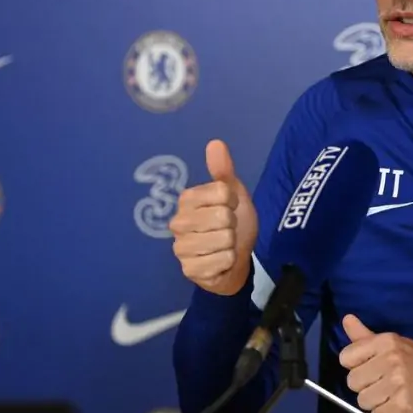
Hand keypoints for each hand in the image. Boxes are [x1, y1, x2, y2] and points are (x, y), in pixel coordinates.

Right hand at [169, 139, 257, 294]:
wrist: (234, 261)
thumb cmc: (232, 224)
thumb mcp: (234, 194)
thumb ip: (223, 171)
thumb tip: (215, 142)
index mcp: (187, 200)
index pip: (222, 192)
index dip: (233, 201)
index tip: (230, 208)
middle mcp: (178, 222)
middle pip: (223, 216)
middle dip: (232, 225)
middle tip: (226, 230)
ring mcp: (181, 248)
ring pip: (223, 239)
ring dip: (230, 244)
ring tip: (222, 245)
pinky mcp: (189, 270)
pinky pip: (221, 260)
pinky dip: (227, 261)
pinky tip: (219, 261)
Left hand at [338, 314, 412, 412]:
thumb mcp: (397, 344)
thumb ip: (367, 337)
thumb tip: (346, 319)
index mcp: (388, 341)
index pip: (346, 357)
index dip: (355, 366)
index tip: (370, 368)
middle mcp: (391, 360)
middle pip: (352, 381)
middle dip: (365, 386)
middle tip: (385, 384)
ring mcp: (397, 384)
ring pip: (362, 400)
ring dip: (375, 402)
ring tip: (393, 395)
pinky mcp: (402, 406)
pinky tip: (400, 405)